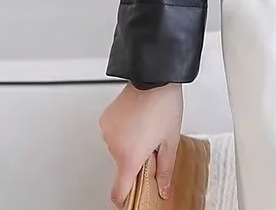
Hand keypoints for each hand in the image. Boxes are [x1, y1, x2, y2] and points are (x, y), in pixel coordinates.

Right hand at [99, 82, 182, 206]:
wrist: (154, 77)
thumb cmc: (164, 105)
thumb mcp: (171, 140)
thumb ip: (166, 169)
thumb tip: (164, 188)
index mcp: (130, 157)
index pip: (119, 191)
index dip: (125, 198)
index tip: (130, 198)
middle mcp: (114, 147)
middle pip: (122, 166)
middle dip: (135, 159)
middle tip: (151, 144)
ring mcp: (107, 133)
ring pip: (118, 148)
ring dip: (129, 143)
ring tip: (145, 126)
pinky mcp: (105, 120)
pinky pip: (113, 133)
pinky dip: (123, 130)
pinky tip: (135, 118)